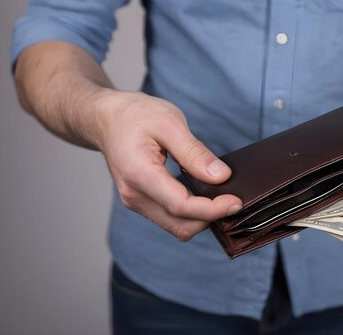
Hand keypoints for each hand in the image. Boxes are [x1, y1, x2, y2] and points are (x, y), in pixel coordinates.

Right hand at [95, 90, 242, 240]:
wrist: (106, 118)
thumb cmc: (135, 115)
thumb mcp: (169, 122)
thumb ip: (194, 152)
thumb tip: (220, 176)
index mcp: (139, 174)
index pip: (181, 206)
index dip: (213, 209)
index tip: (236, 202)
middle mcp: (134, 194)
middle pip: (180, 224)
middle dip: (210, 218)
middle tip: (234, 200)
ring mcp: (135, 201)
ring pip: (176, 227)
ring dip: (201, 219)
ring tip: (222, 199)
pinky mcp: (140, 202)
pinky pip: (170, 219)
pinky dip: (190, 215)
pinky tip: (204, 198)